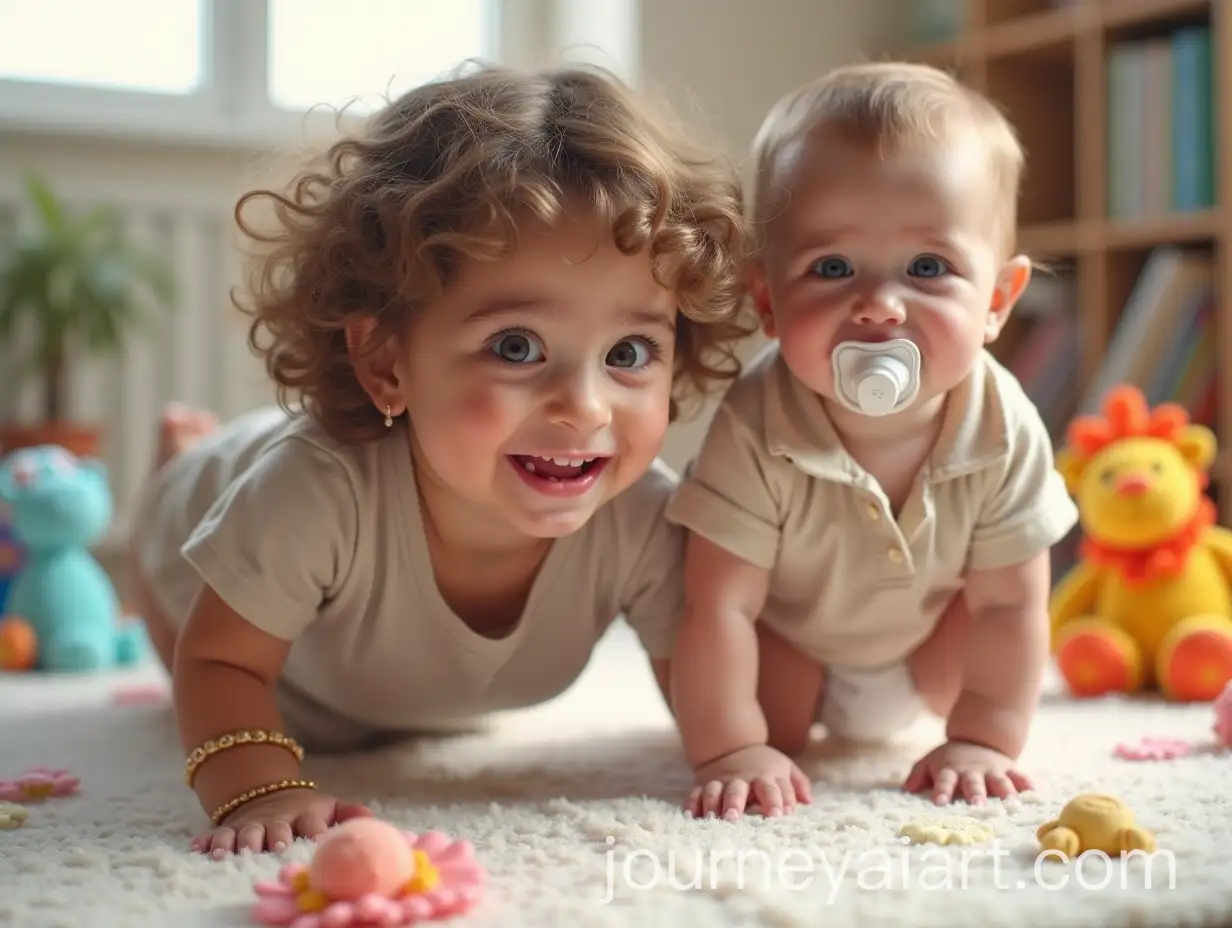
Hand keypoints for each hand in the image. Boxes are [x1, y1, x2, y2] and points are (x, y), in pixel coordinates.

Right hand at [191, 787, 371, 856]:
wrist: (268, 795)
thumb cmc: (305, 811)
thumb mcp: (328, 808)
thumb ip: (348, 814)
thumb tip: (373, 819)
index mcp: (304, 813)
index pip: (311, 819)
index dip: (314, 828)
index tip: (317, 837)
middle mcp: (276, 819)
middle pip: (274, 827)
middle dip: (275, 836)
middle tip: (276, 845)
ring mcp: (250, 824)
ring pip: (243, 832)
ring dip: (239, 841)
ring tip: (234, 853)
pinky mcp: (228, 829)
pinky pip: (215, 834)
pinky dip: (207, 841)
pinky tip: (200, 848)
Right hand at [687, 744, 812, 819]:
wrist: (731, 744)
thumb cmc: (763, 765)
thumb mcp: (784, 767)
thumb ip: (798, 784)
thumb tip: (808, 802)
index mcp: (763, 776)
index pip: (772, 789)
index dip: (776, 801)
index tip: (779, 815)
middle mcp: (741, 779)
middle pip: (738, 790)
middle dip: (736, 803)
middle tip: (735, 817)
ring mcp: (721, 781)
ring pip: (715, 792)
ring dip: (712, 804)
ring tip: (711, 817)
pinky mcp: (704, 784)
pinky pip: (696, 793)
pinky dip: (692, 803)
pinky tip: (691, 814)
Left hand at [904, 740, 1031, 804]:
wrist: (977, 740)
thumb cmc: (949, 760)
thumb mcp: (929, 762)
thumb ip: (917, 775)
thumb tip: (907, 789)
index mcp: (950, 770)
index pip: (944, 780)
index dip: (941, 791)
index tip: (939, 803)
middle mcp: (972, 771)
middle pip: (973, 782)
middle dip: (975, 793)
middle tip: (977, 805)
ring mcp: (992, 770)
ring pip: (999, 781)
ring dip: (1004, 791)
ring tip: (1010, 803)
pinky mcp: (1009, 769)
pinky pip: (1019, 776)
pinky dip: (1026, 783)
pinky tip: (1034, 792)